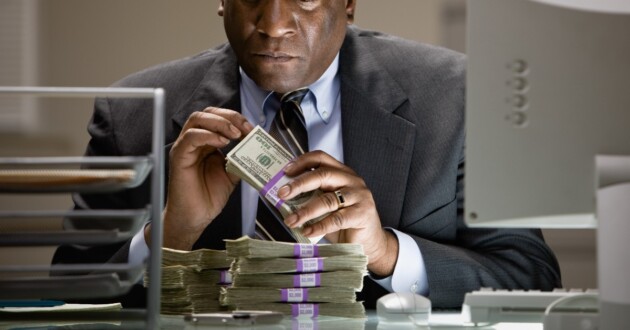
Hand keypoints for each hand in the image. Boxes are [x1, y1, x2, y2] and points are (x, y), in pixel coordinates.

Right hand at [146, 107, 253, 250]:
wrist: (195, 217)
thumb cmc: (208, 197)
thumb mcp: (232, 174)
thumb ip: (241, 159)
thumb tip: (257, 148)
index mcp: (207, 143)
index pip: (219, 118)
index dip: (236, 119)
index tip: (252, 129)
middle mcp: (194, 141)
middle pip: (208, 113)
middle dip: (229, 116)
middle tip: (245, 128)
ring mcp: (185, 147)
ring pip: (197, 120)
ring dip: (219, 123)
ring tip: (235, 134)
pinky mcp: (179, 156)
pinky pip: (190, 137)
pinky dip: (207, 135)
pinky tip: (222, 142)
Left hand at [277, 150, 398, 276]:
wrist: (369, 243)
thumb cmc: (344, 222)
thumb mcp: (326, 206)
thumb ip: (311, 197)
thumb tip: (283, 197)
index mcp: (341, 173)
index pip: (321, 158)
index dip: (302, 162)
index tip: (285, 171)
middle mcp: (352, 180)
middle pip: (323, 175)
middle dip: (299, 184)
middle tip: (282, 194)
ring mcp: (359, 196)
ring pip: (328, 199)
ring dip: (305, 211)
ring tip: (291, 221)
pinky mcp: (363, 214)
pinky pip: (337, 219)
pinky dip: (319, 226)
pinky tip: (307, 232)